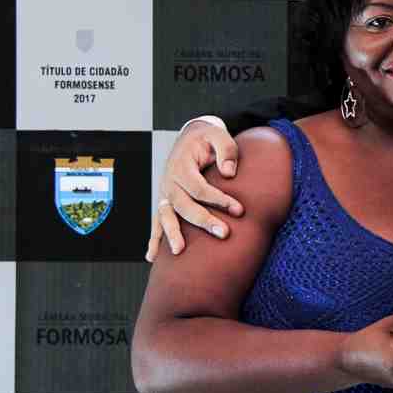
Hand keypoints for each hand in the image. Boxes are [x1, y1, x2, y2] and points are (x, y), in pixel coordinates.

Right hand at [146, 119, 243, 260]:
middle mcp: (169, 182)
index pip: (200, 188)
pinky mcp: (165, 202)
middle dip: (203, 220)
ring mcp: (164, 194)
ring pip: (166, 216)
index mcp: (181, 166)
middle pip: (183, 205)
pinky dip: (154, 239)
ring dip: (172, 234)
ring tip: (180, 251)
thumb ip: (226, 150)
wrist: (190, 138)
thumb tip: (229, 173)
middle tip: (224, 233)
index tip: (239, 210)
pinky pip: (157, 222)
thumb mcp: (219, 135)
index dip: (219, 199)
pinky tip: (152, 257)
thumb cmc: (208, 139)